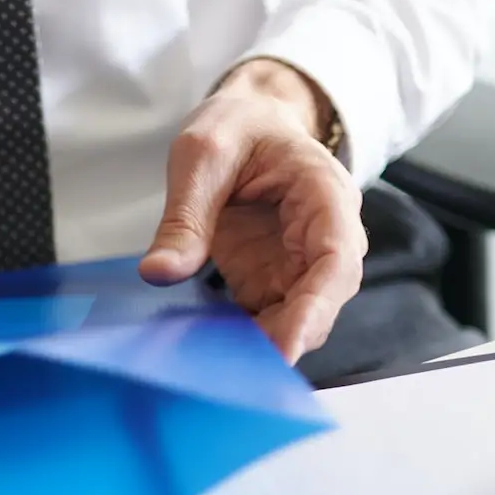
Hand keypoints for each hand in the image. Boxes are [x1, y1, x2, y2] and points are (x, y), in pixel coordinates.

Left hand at [139, 59, 368, 362]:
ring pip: (295, 318)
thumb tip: (159, 272)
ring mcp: (298, 263)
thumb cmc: (236, 128)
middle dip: (285, 336)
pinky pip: (264, 319)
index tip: (286, 346)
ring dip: (260, 344)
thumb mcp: (201, 156)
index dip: (315, 308)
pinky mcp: (271, 279)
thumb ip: (185, 217)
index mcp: (324, 194)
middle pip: (321, 300)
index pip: (336, 259)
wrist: (246, 123)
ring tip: (212, 367)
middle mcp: (324, 236)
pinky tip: (204, 352)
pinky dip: (239, 338)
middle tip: (235, 372)